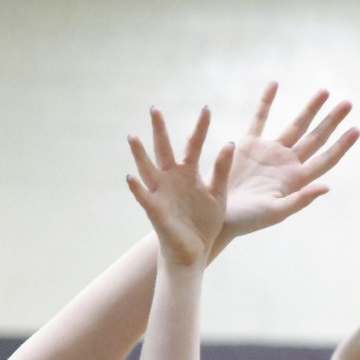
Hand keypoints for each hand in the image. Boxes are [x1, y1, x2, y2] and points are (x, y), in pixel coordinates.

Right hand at [127, 106, 233, 267]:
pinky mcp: (155, 211)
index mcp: (189, 173)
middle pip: (164, 149)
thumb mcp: (218, 194)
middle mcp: (172, 178)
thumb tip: (230, 144)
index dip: (200, 127)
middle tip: (155, 109)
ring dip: (140, 154)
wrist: (195, 251)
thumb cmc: (205, 222)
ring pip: (148, 169)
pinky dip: (137, 188)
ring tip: (133, 137)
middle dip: (159, 130)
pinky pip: (144, 197)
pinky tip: (130, 177)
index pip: (193, 144)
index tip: (206, 108)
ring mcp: (162, 193)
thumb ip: (222, 171)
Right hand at [218, 81, 359, 246]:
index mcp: (296, 179)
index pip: (325, 159)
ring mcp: (269, 152)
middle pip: (316, 138)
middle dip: (332, 121)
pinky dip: (266, 102)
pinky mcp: (248, 145)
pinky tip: (274, 84)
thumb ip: (300, 199)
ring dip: (310, 109)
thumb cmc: (247, 220)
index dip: (341, 145)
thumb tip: (327, 187)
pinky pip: (259, 119)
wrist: (218, 215)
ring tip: (325, 91)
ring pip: (295, 125)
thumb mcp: (275, 212)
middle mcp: (286, 163)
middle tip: (348, 103)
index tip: (356, 130)